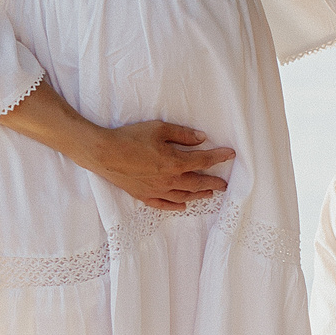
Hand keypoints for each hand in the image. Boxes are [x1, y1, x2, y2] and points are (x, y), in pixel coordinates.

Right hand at [82, 120, 233, 210]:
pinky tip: (183, 205)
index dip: (218, 157)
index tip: (230, 155)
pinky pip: (165, 204)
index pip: (203, 161)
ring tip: (209, 194)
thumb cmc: (131, 138)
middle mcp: (169, 180)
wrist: (104, 153)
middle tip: (224, 185)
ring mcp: (157, 190)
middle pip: (197, 183)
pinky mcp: (144, 196)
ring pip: (184, 196)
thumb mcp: (159, 129)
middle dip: (213, 183)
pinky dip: (176, 205)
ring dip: (199, 195)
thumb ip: (182, 134)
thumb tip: (201, 138)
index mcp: (175, 162)